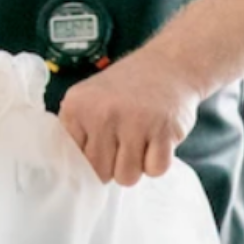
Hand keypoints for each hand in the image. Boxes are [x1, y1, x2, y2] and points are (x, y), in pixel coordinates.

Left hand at [59, 50, 201, 185]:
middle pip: (101, 174)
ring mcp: (134, 122)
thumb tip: (75, 177)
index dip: (92, 159)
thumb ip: (78, 133)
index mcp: (77, 107)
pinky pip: (155, 171)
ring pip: (127, 178)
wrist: (168, 65)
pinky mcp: (163, 131)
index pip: (76, 162)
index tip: (103, 144)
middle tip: (125, 140)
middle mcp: (102, 113)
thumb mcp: (90, 101)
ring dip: (137, 166)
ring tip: (141, 140)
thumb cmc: (127, 90)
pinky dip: (158, 162)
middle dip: (115, 165)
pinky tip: (157, 139)